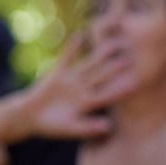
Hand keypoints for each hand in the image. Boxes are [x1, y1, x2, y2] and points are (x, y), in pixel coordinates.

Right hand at [11, 30, 127, 141]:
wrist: (30, 117)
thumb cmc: (52, 127)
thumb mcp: (71, 128)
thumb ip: (89, 127)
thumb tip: (109, 126)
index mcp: (88, 103)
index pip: (107, 94)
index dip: (120, 88)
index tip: (135, 82)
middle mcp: (82, 89)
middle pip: (101, 76)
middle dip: (114, 67)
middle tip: (131, 57)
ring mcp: (71, 80)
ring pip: (87, 65)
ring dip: (99, 55)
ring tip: (111, 43)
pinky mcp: (57, 73)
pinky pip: (65, 59)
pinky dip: (71, 49)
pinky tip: (79, 36)